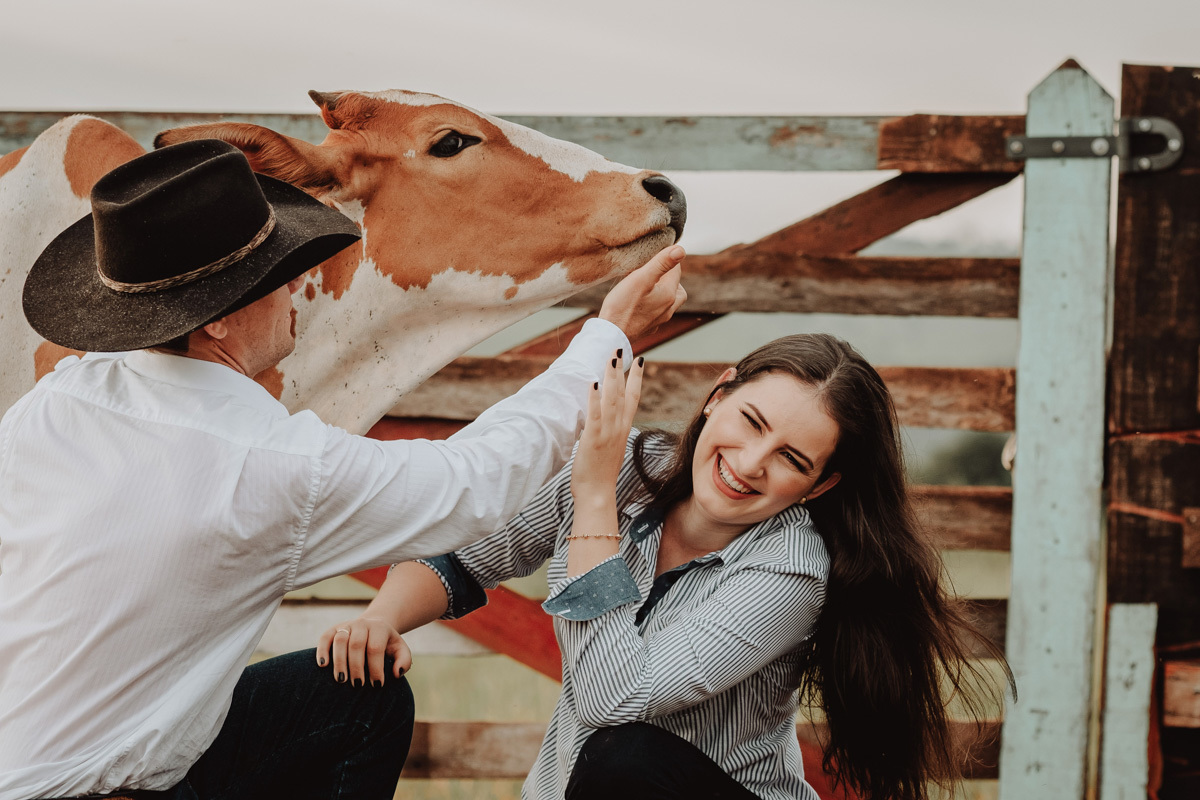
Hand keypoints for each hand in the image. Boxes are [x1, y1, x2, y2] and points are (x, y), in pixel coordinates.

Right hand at [315, 616, 411, 686]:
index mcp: (379, 628)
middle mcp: (362, 624)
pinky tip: (323, 665)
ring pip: (340, 640)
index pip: (375, 648)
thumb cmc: (387, 645)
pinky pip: (325, 637)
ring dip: (339, 661)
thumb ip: (404, 661)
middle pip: (356, 644)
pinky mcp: (333, 629)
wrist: (373, 627)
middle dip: (356, 666)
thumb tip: (397, 673)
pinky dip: (322, 650)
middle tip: (357, 685)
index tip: (376, 685)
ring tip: (341, 680)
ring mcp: (346, 625)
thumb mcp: (400, 650)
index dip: (375, 668)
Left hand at [570, 352, 643, 504]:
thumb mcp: (610, 448)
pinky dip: (594, 398)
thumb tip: (607, 421)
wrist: (598, 494)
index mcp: (623, 429)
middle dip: (623, 370)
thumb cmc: (601, 474)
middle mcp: (618, 428)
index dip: (637, 379)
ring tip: (611, 358)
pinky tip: (594, 383)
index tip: (640, 361)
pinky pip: (595, 415)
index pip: (633, 398)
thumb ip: (611, 432)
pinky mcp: (593, 439)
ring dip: (611, 377)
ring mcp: (607, 433)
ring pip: (611, 399)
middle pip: (623, 394)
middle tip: (621, 349)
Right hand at [599, 246, 685, 341]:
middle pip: (678, 289)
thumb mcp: (641, 279)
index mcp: (669, 295)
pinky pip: (656, 313)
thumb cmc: (623, 306)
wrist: (611, 336)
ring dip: (662, 292)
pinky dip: (653, 305)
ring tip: (647, 286)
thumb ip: (661, 263)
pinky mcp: (648, 328)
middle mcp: (668, 309)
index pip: (676, 270)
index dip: (666, 259)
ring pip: (668, 303)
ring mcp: (658, 321)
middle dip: (671, 278)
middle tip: (656, 271)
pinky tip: (639, 303)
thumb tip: (681, 250)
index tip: (654, 254)